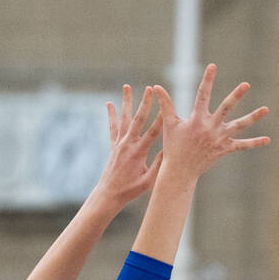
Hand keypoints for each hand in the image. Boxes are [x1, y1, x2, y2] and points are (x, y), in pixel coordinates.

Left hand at [94, 85, 163, 205]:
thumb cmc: (131, 190)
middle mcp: (127, 144)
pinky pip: (113, 126)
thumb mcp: (148, 182)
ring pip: (124, 118)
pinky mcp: (114, 145)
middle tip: (149, 89)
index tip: (167, 105)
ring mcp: (119, 143)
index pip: (153, 132)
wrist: (109, 193)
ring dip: (126, 101)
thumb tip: (169, 152)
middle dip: (144, 103)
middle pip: (138, 120)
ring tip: (127, 86)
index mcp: (138, 153)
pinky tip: (109, 104)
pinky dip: (112, 114)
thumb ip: (159, 167)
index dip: (161, 118)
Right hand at [152, 64, 269, 179]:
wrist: (181, 170)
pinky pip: (242, 146)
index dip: (207, 80)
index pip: (202, 95)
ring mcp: (219, 138)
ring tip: (266, 109)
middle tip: (246, 84)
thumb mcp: (169, 124)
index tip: (213, 66)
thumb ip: (165, 104)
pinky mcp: (225, 149)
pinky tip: (268, 140)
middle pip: (226, 108)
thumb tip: (155, 86)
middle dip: (236, 95)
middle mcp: (210, 127)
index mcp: (197, 119)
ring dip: (253, 117)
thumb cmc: (174, 146)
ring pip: (240, 125)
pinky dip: (255, 143)